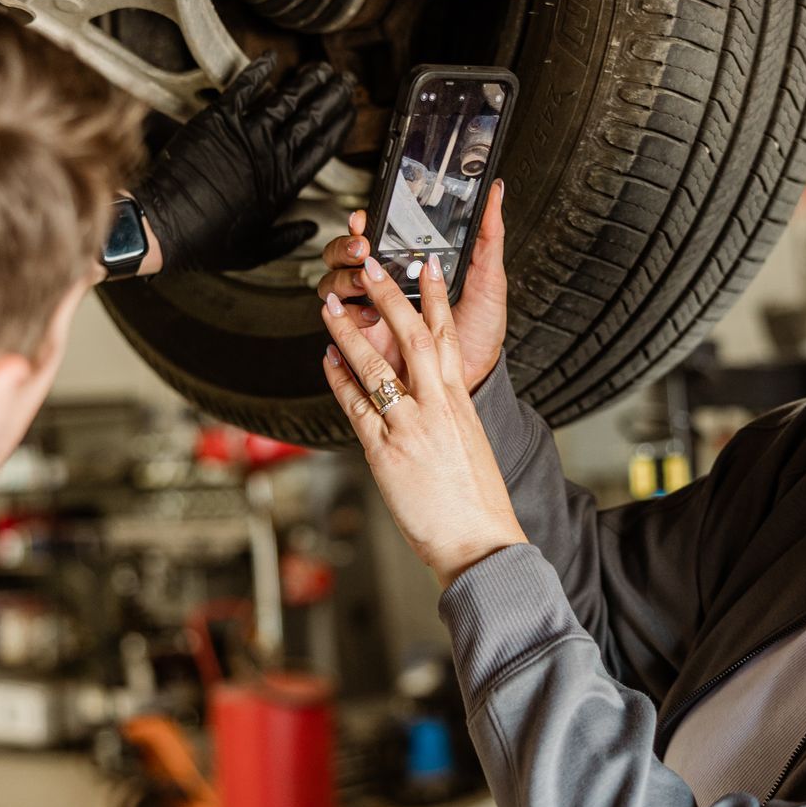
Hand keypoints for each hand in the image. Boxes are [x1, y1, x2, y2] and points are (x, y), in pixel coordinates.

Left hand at [134, 53, 355, 271]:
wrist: (166, 225)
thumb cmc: (206, 241)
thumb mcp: (256, 251)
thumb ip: (287, 238)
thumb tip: (311, 229)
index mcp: (284, 184)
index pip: (323, 147)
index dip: (340, 126)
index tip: (350, 111)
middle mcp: (271, 154)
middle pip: (312, 118)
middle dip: (332, 96)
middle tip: (346, 81)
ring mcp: (246, 134)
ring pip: (286, 99)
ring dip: (307, 81)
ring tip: (321, 69)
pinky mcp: (218, 120)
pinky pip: (243, 88)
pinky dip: (258, 71)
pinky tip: (271, 59)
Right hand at [314, 178, 508, 391]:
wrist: (476, 378)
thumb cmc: (481, 330)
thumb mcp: (489, 280)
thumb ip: (488, 237)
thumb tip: (495, 193)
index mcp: (410, 267)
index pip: (374, 235)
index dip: (362, 224)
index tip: (365, 220)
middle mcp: (385, 285)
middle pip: (344, 256)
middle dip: (346, 248)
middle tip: (363, 250)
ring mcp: (371, 311)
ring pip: (335, 284)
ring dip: (344, 278)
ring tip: (365, 283)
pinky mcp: (364, 340)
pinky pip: (337, 323)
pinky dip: (342, 315)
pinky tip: (365, 314)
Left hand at [321, 254, 525, 587]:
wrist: (479, 541)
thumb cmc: (475, 501)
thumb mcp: (468, 445)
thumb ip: (444, 417)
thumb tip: (423, 403)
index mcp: (459, 403)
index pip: (447, 336)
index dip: (436, 297)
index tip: (427, 267)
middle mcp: (436, 407)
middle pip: (412, 336)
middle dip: (390, 296)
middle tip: (372, 264)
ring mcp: (409, 427)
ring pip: (375, 366)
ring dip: (348, 331)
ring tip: (332, 304)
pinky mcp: (384, 452)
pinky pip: (356, 406)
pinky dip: (338, 379)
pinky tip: (326, 359)